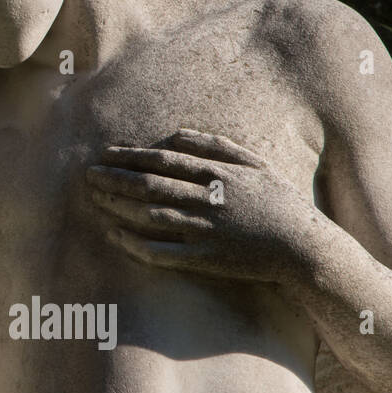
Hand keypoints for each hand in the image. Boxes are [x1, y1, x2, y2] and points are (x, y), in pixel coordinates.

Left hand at [85, 128, 321, 283]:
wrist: (304, 248)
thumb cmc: (280, 202)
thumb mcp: (255, 164)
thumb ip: (215, 146)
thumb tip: (176, 134)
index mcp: (218, 174)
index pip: (163, 161)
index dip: (130, 156)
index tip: (106, 153)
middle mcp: (208, 200)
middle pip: (150, 185)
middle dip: (115, 178)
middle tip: (87, 174)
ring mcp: (206, 230)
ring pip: (150, 215)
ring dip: (118, 206)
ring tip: (94, 198)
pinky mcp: (206, 258)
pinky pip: (163, 251)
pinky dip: (136, 244)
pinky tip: (114, 235)